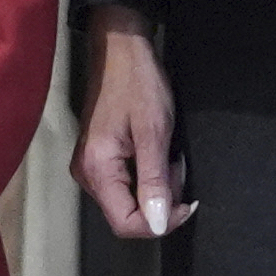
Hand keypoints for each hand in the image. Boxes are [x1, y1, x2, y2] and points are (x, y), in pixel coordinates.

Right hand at [73, 7, 194, 238]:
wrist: (121, 51)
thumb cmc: (139, 84)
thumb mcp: (154, 132)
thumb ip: (155, 180)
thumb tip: (160, 224)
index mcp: (97, 170)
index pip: (125, 223)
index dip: (160, 222)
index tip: (188, 203)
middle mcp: (87, 175)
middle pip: (127, 213)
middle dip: (161, 199)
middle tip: (179, 167)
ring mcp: (92, 167)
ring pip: (129, 198)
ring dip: (158, 186)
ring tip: (171, 155)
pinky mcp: (100, 158)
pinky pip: (127, 182)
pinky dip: (149, 174)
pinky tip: (161, 153)